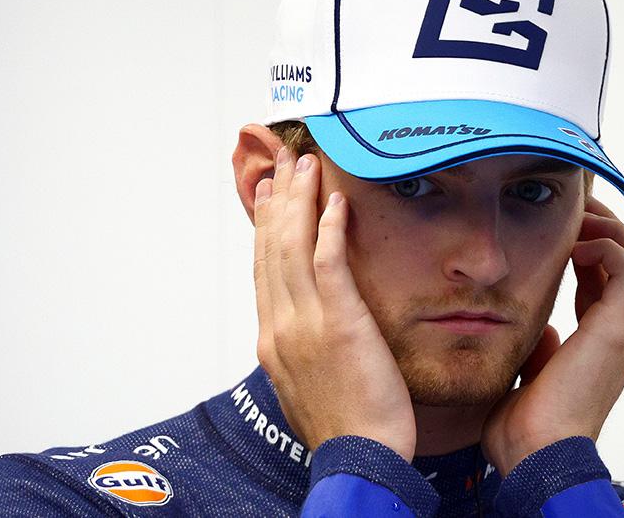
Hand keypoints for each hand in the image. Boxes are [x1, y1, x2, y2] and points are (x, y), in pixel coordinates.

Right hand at [252, 147, 416, 460]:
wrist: (359, 460)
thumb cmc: (345, 429)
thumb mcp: (308, 384)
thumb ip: (301, 348)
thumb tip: (300, 329)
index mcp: (272, 340)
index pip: (263, 270)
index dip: (265, 228)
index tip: (270, 196)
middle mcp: (281, 326)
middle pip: (273, 249)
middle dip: (279, 201)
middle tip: (285, 163)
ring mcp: (306, 324)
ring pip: (294, 248)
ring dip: (301, 201)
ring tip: (307, 166)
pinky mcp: (340, 325)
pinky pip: (329, 264)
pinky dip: (328, 229)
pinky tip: (336, 202)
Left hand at [481, 195, 623, 474]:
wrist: (535, 456)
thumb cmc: (524, 429)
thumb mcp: (532, 376)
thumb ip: (542, 348)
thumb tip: (542, 329)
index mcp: (603, 347)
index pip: (610, 285)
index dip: (590, 252)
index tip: (563, 231)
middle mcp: (622, 338)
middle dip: (609, 231)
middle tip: (577, 209)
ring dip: (612, 232)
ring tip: (580, 218)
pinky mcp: (617, 332)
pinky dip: (606, 247)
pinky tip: (574, 245)